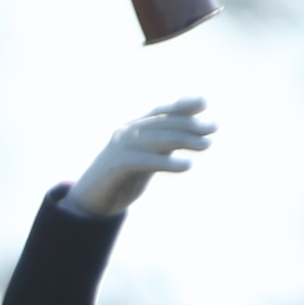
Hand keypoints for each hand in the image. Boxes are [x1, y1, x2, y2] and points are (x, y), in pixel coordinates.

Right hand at [72, 100, 217, 219]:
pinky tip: (187, 165)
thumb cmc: (121, 180)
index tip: (203, 103)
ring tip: (206, 144)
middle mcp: (126, 133)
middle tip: (212, 127)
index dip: (180, 106)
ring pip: (157, 139)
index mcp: (132, 129)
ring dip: (184, 140)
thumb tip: (190, 136)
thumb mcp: (146, 160)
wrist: (91, 201)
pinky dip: (167, 162)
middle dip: (189, 124)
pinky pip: (146, 160)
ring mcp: (120, 147)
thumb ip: (163, 147)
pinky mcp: (117, 165)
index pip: (159, 113)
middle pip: (161, 124)